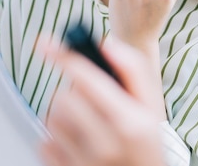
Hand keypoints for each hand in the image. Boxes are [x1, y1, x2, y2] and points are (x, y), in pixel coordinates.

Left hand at [39, 39, 164, 165]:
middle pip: (64, 98)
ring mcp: (84, 162)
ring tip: (87, 122)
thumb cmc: (145, 145)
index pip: (88, 80)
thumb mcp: (152, 107)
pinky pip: (44, 143)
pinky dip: (55, 138)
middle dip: (74, 92)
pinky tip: (77, 142)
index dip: (65, 57)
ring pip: (52, 118)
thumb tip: (107, 44)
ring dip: (64, 114)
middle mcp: (106, 143)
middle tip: (93, 100)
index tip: (47, 43)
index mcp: (130, 121)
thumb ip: (133, 71)